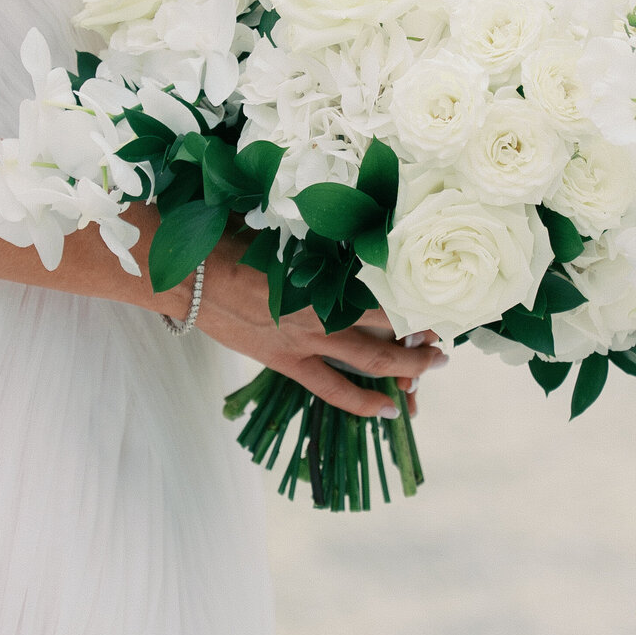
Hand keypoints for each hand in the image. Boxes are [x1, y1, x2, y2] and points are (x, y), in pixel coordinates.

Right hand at [198, 231, 446, 417]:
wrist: (191, 276)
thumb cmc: (233, 240)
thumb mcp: (284, 231)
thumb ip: (320, 239)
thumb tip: (351, 223)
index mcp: (326, 269)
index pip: (385, 285)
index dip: (413, 293)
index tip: (435, 293)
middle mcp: (324, 306)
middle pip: (389, 323)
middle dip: (422, 329)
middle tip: (445, 333)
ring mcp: (307, 339)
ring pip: (371, 360)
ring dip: (407, 367)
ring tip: (431, 368)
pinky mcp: (287, 362)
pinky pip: (333, 389)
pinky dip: (362, 402)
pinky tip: (387, 412)